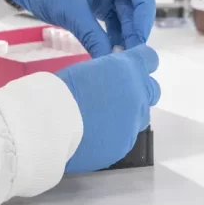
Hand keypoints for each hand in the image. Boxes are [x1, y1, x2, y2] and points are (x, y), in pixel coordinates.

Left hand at [4, 0, 154, 57]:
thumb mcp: (69, 10)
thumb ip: (92, 35)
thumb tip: (110, 62)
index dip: (146, 13)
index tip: (140, 39)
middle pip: (134, 6)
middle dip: (134, 31)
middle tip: (131, 57)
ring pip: (124, 17)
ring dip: (124, 37)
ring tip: (121, 60)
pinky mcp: (97, 5)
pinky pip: (111, 23)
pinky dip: (112, 38)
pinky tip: (111, 54)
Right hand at [54, 45, 159, 172]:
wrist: (50, 125)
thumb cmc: (61, 89)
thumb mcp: (87, 69)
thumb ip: (108, 74)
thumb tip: (110, 81)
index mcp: (129, 69)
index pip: (150, 58)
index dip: (140, 61)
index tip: (127, 66)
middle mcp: (138, 95)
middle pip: (152, 90)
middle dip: (138, 90)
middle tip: (115, 94)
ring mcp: (133, 124)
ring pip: (140, 117)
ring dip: (128, 114)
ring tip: (101, 118)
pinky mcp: (123, 146)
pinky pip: (124, 137)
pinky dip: (113, 135)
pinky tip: (92, 135)